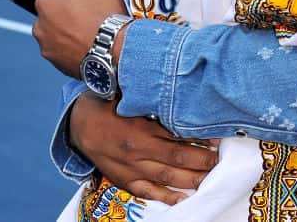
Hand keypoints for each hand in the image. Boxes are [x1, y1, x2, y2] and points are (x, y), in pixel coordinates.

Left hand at [33, 0, 127, 77]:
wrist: (114, 51)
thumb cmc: (102, 15)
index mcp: (44, 2)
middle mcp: (40, 27)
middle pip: (53, 11)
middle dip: (67, 8)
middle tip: (88, 7)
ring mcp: (49, 48)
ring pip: (58, 32)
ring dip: (70, 29)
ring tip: (91, 28)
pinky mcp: (60, 65)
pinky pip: (66, 50)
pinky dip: (76, 46)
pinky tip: (92, 42)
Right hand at [69, 93, 217, 203]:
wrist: (78, 124)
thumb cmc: (108, 105)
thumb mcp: (131, 98)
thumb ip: (154, 102)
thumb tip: (182, 100)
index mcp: (141, 127)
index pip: (178, 135)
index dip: (199, 138)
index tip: (216, 139)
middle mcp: (137, 150)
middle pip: (178, 158)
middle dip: (202, 160)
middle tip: (218, 160)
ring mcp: (131, 167)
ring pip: (167, 176)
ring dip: (191, 178)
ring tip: (209, 176)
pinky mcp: (124, 179)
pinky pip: (148, 191)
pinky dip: (166, 196)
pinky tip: (183, 197)